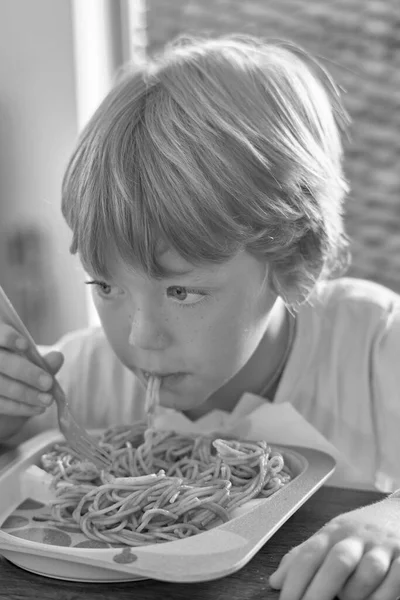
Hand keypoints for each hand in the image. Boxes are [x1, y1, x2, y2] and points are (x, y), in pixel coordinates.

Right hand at [0, 322, 63, 417]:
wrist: (5, 393)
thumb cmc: (17, 371)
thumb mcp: (28, 363)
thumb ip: (41, 361)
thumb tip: (58, 357)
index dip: (8, 337)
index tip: (25, 345)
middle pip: (1, 362)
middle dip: (26, 373)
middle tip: (48, 383)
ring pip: (0, 385)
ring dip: (26, 394)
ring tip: (47, 400)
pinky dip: (20, 407)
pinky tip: (38, 408)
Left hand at [269, 498, 399, 599]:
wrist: (398, 512)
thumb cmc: (359, 531)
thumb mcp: (329, 536)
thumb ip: (303, 557)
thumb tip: (275, 581)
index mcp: (333, 532)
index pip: (310, 554)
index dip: (295, 580)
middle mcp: (357, 537)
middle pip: (337, 562)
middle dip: (320, 590)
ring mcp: (382, 547)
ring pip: (368, 572)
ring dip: (355, 592)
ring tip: (346, 599)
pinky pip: (395, 580)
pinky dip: (382, 596)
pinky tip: (373, 599)